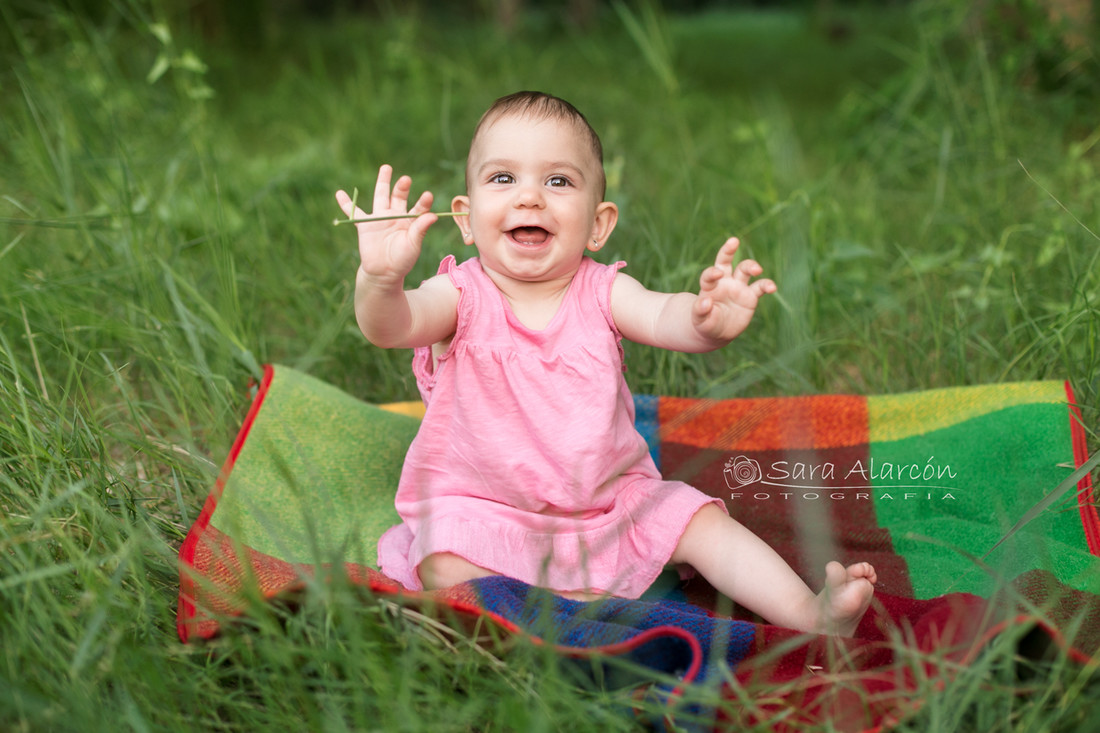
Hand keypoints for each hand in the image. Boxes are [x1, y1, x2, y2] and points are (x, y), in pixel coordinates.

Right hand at [336, 164, 436, 283]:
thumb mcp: (413, 244)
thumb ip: (421, 229)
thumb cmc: (402, 260)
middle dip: (402, 187)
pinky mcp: (365, 225)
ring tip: (386, 168)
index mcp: (410, 220)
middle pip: (399, 196)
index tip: (428, 195)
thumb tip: (433, 215)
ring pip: (380, 196)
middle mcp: (396, 215)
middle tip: (406, 179)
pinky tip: (339, 193)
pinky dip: (346, 204)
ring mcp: (380, 218)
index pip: (418, 207)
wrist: (384, 272)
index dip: (423, 202)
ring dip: (383, 182)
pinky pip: (353, 212)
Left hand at [692, 237, 775, 342]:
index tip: (717, 274)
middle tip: (734, 241)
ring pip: (745, 269)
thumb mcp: (700, 321)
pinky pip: (760, 287)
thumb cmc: (706, 323)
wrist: (719, 331)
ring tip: (757, 270)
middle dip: (728, 250)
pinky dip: (767, 285)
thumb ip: (700, 311)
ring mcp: (738, 287)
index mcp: (709, 287)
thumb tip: (705, 301)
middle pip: (725, 261)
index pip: (709, 275)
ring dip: (751, 265)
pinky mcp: (751, 296)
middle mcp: (724, 282)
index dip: (712, 272)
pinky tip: (772, 288)